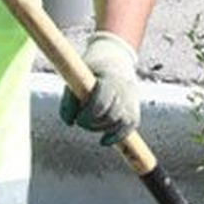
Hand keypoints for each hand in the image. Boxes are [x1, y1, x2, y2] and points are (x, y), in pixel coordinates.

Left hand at [59, 31, 139, 145]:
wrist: (114, 62)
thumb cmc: (91, 71)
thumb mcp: (77, 79)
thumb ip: (69, 99)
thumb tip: (69, 122)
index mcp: (110, 79)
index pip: (102, 103)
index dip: (88, 115)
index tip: (77, 119)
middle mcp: (125, 90)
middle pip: (111, 116)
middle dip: (93, 124)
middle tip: (81, 121)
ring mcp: (132, 101)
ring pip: (120, 124)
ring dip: (102, 129)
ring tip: (92, 123)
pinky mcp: (134, 111)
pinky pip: (128, 129)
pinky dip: (116, 137)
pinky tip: (103, 141)